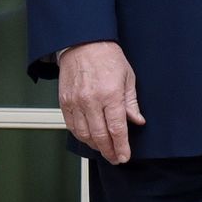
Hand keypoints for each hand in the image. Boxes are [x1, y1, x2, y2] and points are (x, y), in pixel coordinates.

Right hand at [59, 42, 145, 164]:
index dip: (121, 147)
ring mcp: (75, 102)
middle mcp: (91, 101)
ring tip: (104, 149)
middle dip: (108, 151)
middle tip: (115, 158)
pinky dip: (81, 136)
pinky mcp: (64, 102)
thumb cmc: (107, 57)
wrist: (83, 43)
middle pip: (99, 136)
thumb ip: (131, 103)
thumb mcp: (128, 77)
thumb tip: (137, 121)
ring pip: (84, 134)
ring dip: (94, 146)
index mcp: (110, 94)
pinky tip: (89, 138)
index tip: (124, 156)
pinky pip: (71, 126)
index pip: (116, 129)